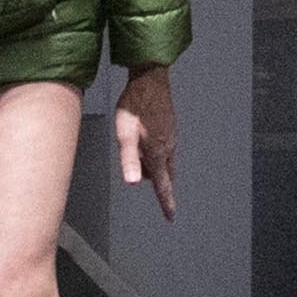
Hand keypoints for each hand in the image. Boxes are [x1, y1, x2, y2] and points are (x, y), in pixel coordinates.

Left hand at [112, 63, 177, 217]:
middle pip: (164, 174)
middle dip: (154, 179)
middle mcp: (168, 147)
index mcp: (158, 153)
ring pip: (165, 160)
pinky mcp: (170, 127)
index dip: (166, 203)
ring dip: (153, 163)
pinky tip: (145, 138)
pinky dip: (156, 151)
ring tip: (137, 150)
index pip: (163, 185)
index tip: (171, 216)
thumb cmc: (135, 106)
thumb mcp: (125, 135)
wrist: (150, 80)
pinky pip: (166, 147)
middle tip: (137, 169)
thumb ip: (129, 160)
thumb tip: (133, 182)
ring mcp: (171, 136)